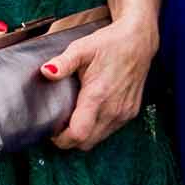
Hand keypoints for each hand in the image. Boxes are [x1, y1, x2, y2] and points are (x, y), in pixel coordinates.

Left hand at [45, 14, 158, 150]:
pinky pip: (110, 131)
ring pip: (98, 139)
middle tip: (57, 127)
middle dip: (69, 140)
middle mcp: (113, 109)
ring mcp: (124, 113)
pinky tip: (89, 115)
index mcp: (98, 96)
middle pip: (86, 143)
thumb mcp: (82, 48)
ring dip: (83, 136)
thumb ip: (63, 62)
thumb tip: (46, 71)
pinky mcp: (131, 112)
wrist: (139, 41)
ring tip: (72, 120)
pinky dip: (97, 129)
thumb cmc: (110, 44)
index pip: (78, 134)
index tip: (51, 130)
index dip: (61, 138)